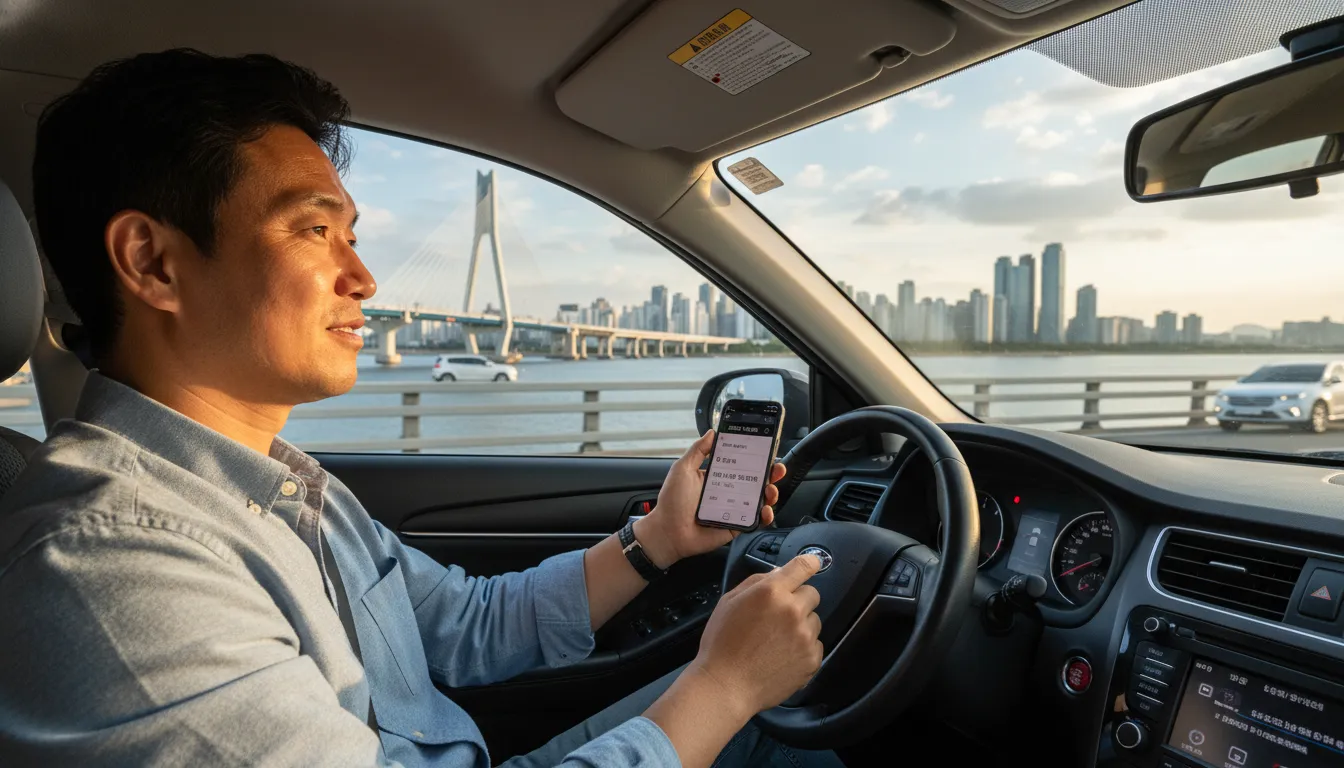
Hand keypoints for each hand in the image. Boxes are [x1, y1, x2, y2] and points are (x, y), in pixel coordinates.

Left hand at [633, 430, 786, 569]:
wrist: (668, 532)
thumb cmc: (672, 501)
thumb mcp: (683, 469)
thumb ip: (698, 450)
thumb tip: (712, 432)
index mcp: (716, 477)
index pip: (741, 464)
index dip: (756, 458)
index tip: (767, 451)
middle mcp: (727, 492)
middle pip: (755, 481)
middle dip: (770, 474)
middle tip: (777, 470)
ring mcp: (733, 509)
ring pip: (759, 500)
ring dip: (770, 494)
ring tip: (770, 491)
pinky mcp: (735, 525)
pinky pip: (754, 521)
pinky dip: (764, 516)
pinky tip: (765, 511)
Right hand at [686, 554, 823, 717]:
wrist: (726, 686)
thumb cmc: (722, 643)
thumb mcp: (729, 602)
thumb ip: (756, 582)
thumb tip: (779, 574)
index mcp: (771, 592)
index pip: (803, 566)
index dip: (809, 563)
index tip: (812, 564)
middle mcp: (793, 610)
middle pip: (812, 594)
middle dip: (798, 601)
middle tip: (778, 616)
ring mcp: (805, 636)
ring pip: (814, 621)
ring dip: (801, 625)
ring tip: (777, 641)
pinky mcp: (812, 659)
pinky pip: (816, 645)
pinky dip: (804, 648)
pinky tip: (782, 656)